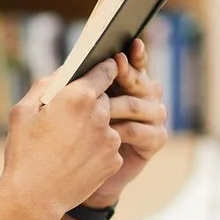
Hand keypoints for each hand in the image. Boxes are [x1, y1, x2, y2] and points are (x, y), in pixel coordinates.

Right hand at [0, 61, 123, 219]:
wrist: (34, 197)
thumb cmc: (24, 152)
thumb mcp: (23, 111)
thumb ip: (46, 85)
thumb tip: (63, 73)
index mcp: (78, 97)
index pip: (105, 70)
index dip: (106, 67)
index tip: (107, 66)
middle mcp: (101, 115)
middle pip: (105, 98)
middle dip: (92, 103)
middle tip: (71, 116)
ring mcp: (110, 140)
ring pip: (108, 124)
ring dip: (95, 127)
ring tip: (69, 143)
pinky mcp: (114, 160)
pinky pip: (109, 147)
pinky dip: (97, 149)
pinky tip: (76, 159)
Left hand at [86, 39, 168, 208]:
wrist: (82, 175)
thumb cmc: (70, 138)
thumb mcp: (65, 107)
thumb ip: (71, 85)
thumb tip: (69, 66)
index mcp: (125, 82)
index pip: (134, 61)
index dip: (134, 53)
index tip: (127, 44)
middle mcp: (144, 96)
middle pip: (141, 80)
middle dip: (127, 73)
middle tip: (117, 64)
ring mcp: (152, 118)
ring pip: (142, 104)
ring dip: (120, 104)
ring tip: (101, 107)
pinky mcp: (154, 141)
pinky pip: (143, 131)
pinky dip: (125, 130)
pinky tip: (109, 131)